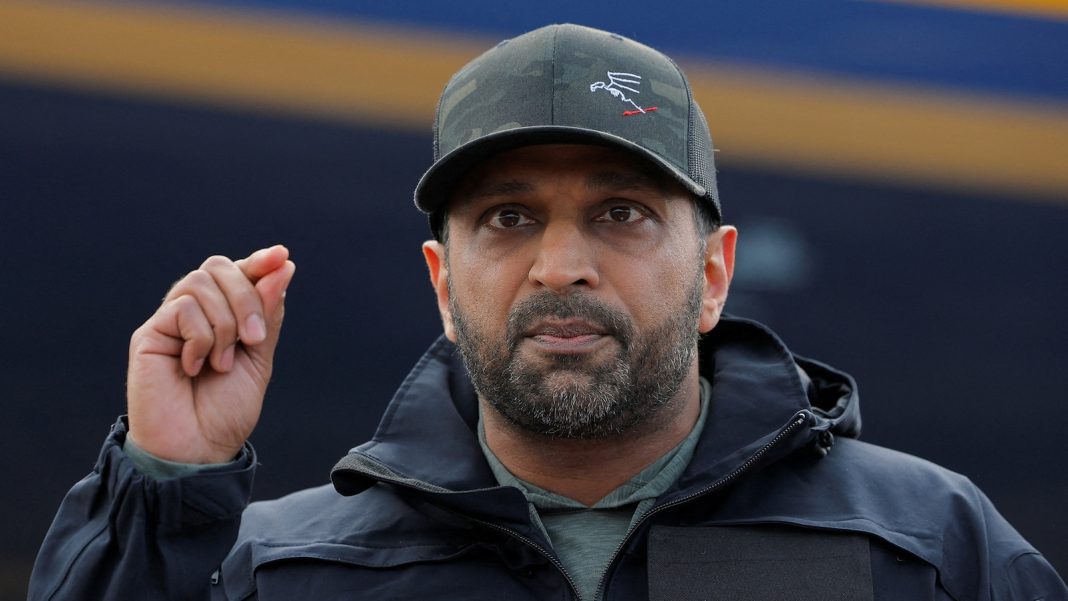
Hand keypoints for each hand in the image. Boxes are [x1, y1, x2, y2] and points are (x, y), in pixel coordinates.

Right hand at [126, 245, 295, 463]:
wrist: (199, 449)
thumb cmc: (226, 410)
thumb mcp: (259, 357)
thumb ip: (268, 313)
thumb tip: (282, 265)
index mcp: (224, 315)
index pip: (239, 272)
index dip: (260, 261)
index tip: (282, 256)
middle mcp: (195, 312)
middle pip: (219, 267)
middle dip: (247, 297)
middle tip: (255, 339)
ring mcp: (170, 321)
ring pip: (201, 282)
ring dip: (225, 323)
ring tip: (222, 363)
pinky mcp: (149, 334)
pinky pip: (183, 307)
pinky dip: (202, 338)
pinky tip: (195, 367)